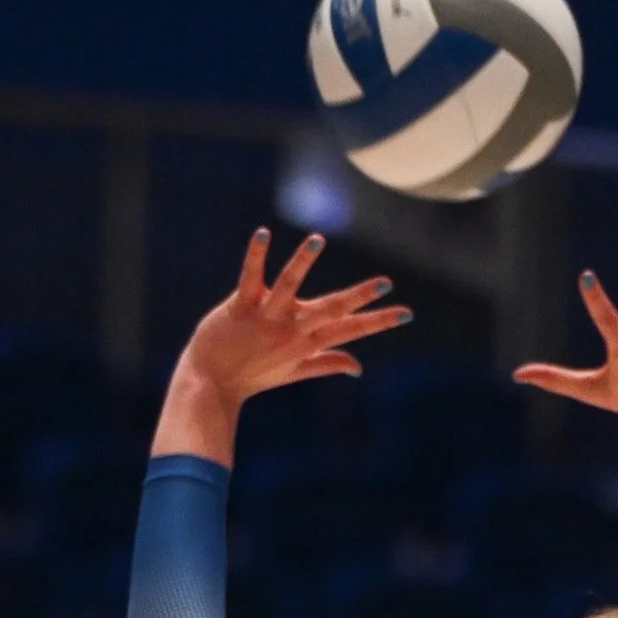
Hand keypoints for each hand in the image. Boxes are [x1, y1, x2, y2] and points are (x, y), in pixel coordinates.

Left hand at [157, 231, 412, 449]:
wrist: (210, 384)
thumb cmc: (252, 374)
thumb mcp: (294, 370)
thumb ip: (328, 363)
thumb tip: (359, 367)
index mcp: (307, 342)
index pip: (350, 330)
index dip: (379, 321)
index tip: (406, 313)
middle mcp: (291, 329)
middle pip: (330, 310)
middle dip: (358, 297)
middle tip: (384, 282)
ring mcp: (266, 318)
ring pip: (289, 285)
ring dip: (302, 261)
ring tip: (317, 238)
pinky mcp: (240, 308)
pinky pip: (251, 278)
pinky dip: (256, 255)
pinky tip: (263, 233)